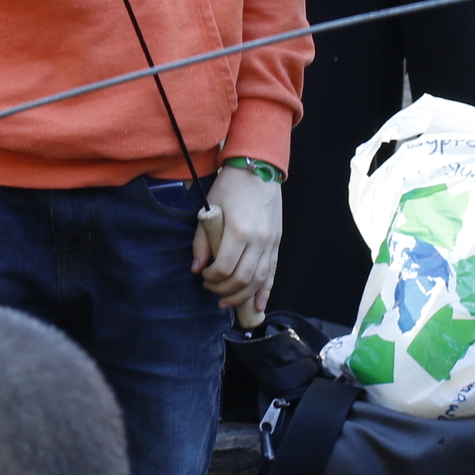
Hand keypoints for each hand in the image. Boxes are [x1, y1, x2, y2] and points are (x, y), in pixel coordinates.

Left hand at [193, 166, 282, 316]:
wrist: (258, 168)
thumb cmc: (230, 186)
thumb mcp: (210, 208)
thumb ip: (202, 240)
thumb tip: (196, 268)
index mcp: (239, 230)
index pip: (224, 268)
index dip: (211, 278)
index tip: (202, 275)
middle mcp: (258, 239)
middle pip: (243, 279)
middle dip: (224, 290)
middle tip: (211, 290)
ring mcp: (271, 242)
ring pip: (259, 280)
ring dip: (242, 296)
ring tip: (227, 302)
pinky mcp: (278, 242)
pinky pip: (273, 272)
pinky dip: (266, 291)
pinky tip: (259, 306)